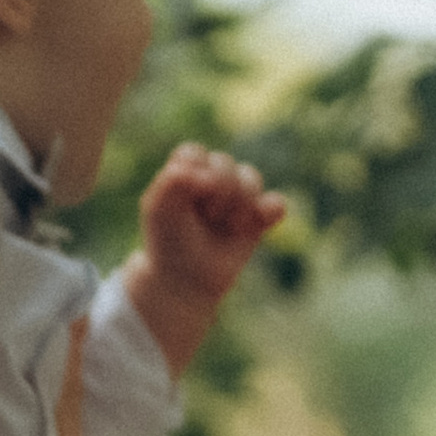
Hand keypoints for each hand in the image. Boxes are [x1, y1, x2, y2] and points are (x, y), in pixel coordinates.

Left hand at [123, 144, 285, 374]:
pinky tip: (260, 221)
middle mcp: (211, 179)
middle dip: (218, 191)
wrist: (186, 282)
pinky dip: (271, 208)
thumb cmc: (169, 244)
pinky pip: (275, 203)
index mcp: (184, 171)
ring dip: (240, 202)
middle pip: (225, 163)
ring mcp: (236, 197)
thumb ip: (171, 184)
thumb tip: (198, 172)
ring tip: (229, 226)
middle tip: (208, 217)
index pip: (195, 153)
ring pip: (250, 177)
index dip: (196, 173)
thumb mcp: (160, 213)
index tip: (191, 197)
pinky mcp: (256, 217)